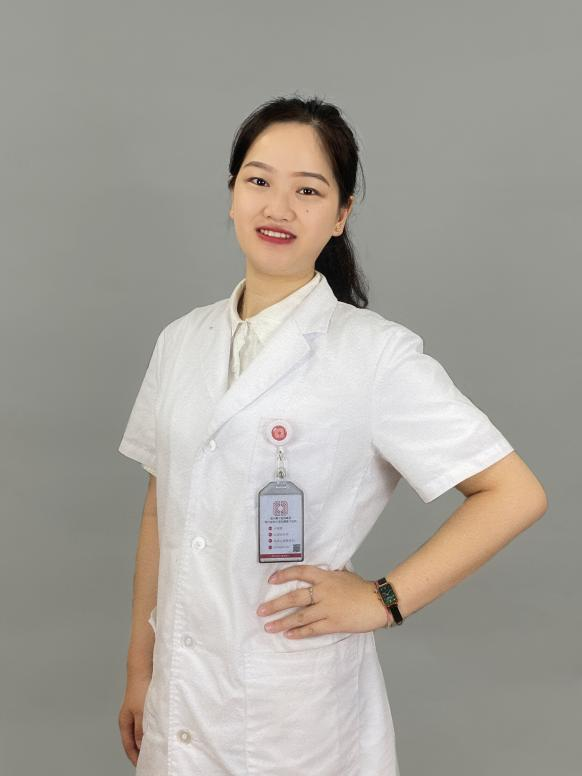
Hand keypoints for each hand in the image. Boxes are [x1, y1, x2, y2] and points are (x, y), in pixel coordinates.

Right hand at [118, 673, 150, 765]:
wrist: (143, 669)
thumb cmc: (140, 688)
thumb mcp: (141, 712)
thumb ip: (141, 730)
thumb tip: (140, 745)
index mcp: (124, 722)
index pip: (129, 746)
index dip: (135, 757)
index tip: (143, 766)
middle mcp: (129, 719)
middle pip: (133, 741)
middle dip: (141, 751)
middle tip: (151, 760)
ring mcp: (136, 713)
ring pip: (141, 732)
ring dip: (147, 740)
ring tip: (156, 748)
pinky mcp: (143, 707)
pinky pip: (146, 723)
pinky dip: (151, 730)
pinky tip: (159, 731)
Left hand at [256, 565, 391, 638]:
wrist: (378, 602)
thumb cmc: (362, 588)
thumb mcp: (343, 575)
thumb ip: (328, 575)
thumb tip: (315, 575)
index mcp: (326, 577)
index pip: (301, 572)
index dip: (285, 575)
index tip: (271, 580)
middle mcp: (324, 591)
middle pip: (295, 597)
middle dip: (275, 605)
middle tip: (260, 610)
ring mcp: (328, 608)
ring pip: (300, 616)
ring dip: (282, 622)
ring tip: (268, 626)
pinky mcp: (333, 623)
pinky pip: (312, 629)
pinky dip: (299, 632)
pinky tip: (288, 635)